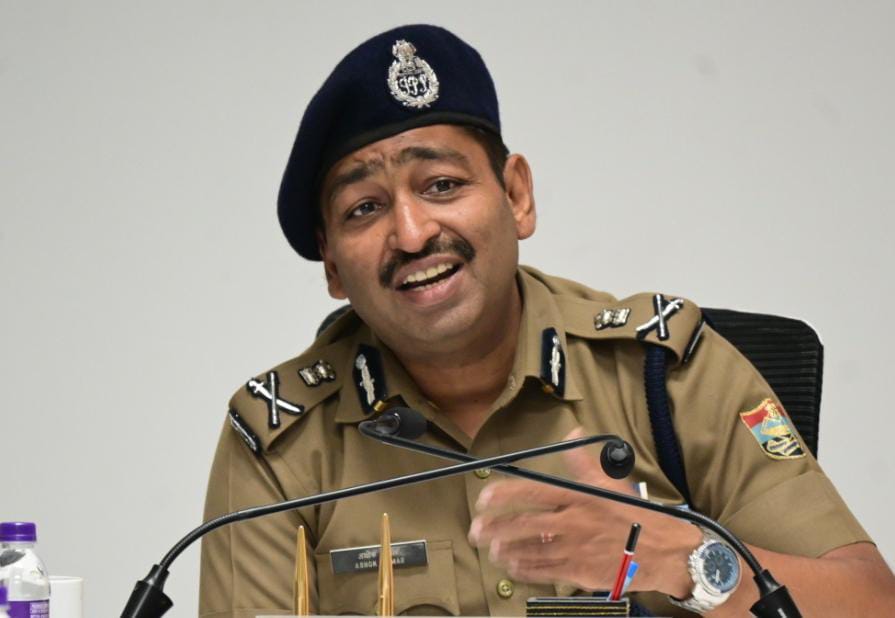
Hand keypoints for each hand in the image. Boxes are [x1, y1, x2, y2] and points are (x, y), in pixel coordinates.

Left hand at [467, 428, 698, 596]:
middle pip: (523, 524)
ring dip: (506, 550)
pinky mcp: (578, 572)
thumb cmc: (638, 516)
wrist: (666, 552)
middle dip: (495, 527)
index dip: (504, 495)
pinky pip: (543, 571)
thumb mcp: (612, 483)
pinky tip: (512, 567)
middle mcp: (571, 522)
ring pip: (529, 550)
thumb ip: (584, 462)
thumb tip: (572, 434)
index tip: (484, 497)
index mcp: (578, 497)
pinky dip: (523, 569)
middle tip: (476, 530)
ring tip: (491, 549)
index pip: (532, 492)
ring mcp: (573, 550)